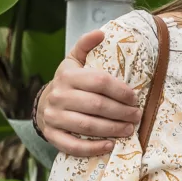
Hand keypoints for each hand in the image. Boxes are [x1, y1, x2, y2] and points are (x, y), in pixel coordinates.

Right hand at [38, 30, 141, 155]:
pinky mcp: (52, 135)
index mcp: (68, 76)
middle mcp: (58, 96)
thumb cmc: (69, 83)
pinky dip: (93, 148)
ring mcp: (54, 117)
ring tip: (129, 129)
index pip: (99, 82)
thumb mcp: (74, 61)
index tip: (135, 98)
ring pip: (88, 126)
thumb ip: (85, 46)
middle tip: (137, 116)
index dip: (121, 91)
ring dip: (113, 129)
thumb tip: (101, 33)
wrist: (44, 104)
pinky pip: (73, 145)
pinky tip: (110, 145)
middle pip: (97, 106)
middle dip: (122, 112)